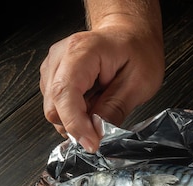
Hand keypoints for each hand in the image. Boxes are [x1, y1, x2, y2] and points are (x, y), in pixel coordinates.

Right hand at [40, 10, 163, 151]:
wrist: (130, 34)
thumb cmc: (137, 51)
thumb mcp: (139, 82)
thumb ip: (116, 108)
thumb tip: (98, 133)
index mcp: (81, 52)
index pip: (66, 93)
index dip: (76, 124)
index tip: (92, 144)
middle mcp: (60, 57)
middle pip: (54, 106)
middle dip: (77, 126)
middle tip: (103, 131)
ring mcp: (53, 67)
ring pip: (54, 110)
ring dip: (76, 121)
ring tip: (101, 108)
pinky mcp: (54, 78)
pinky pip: (57, 106)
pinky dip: (74, 114)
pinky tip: (92, 106)